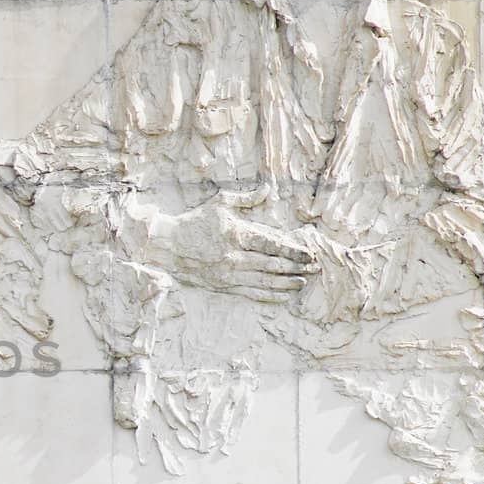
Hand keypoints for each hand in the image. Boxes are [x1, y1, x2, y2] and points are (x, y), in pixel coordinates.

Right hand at [147, 198, 316, 302]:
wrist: (168, 246)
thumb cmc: (195, 222)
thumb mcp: (220, 203)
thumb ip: (246, 198)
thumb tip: (268, 189)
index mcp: (237, 234)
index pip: (272, 244)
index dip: (293, 250)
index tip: (309, 253)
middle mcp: (235, 256)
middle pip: (273, 264)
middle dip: (297, 267)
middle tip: (315, 268)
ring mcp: (229, 273)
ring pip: (265, 280)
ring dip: (287, 282)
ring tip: (304, 282)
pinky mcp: (223, 285)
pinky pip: (251, 292)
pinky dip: (270, 294)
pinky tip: (284, 294)